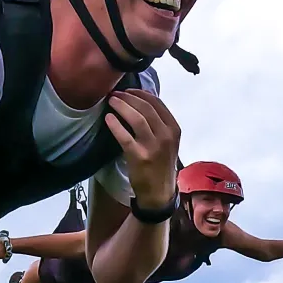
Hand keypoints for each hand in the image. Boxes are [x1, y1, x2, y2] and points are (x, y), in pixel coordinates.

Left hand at [105, 90, 179, 209]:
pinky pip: (124, 135)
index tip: (128, 90)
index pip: (157, 103)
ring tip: (111, 101)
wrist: (159, 193)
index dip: (140, 93)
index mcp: (174, 129)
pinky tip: (108, 118)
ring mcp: (153, 146)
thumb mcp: (168, 141)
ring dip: (121, 106)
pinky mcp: (139, 156)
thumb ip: (159, 123)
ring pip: (136, 118)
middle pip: (145, 107)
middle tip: (115, 93)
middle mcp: (166, 136)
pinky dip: (115, 124)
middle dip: (128, 97)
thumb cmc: (161, 164)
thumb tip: (140, 100)